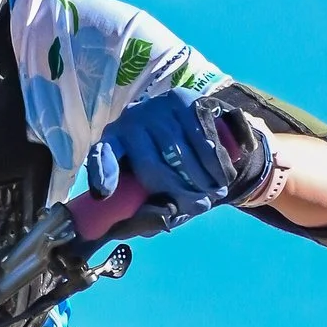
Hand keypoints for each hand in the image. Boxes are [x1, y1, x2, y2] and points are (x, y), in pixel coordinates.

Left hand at [80, 88, 272, 239]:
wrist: (186, 116)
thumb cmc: (163, 158)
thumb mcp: (151, 178)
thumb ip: (149, 205)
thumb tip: (155, 226)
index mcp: (114, 141)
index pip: (103, 154)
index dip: (103, 172)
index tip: (103, 193)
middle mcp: (130, 120)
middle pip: (152, 166)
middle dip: (179, 192)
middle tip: (200, 206)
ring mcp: (155, 108)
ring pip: (181, 152)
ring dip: (202, 179)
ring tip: (215, 192)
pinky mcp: (182, 100)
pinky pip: (202, 136)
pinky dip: (215, 160)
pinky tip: (223, 174)